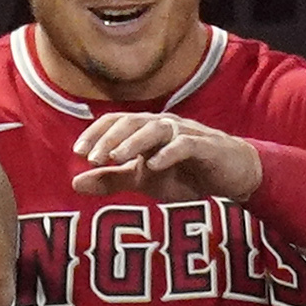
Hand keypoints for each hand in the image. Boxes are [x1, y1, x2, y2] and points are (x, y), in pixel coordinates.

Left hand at [69, 112, 264, 201]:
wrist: (231, 176)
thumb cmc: (185, 174)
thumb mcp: (143, 181)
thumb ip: (111, 180)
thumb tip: (74, 184)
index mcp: (146, 130)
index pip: (117, 122)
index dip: (96, 133)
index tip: (78, 152)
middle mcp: (163, 126)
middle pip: (133, 122)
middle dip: (110, 138)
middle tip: (93, 157)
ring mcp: (186, 133)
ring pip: (157, 129)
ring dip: (135, 142)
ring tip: (117, 158)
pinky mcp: (206, 147)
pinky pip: (186, 145)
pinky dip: (169, 153)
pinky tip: (154, 166)